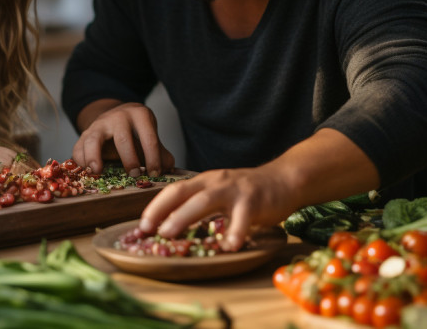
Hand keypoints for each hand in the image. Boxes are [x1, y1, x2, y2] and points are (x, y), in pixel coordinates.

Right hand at [72, 101, 174, 176]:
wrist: (115, 118)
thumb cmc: (136, 133)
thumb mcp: (150, 137)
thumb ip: (160, 153)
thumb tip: (168, 168)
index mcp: (139, 115)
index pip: (149, 137)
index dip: (153, 158)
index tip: (155, 174)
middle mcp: (118, 117)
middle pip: (122, 138)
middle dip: (129, 158)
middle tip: (134, 175)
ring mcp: (99, 125)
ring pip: (94, 139)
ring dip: (94, 156)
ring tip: (98, 172)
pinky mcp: (85, 134)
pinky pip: (78, 147)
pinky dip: (80, 161)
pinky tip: (87, 173)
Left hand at [137, 167, 291, 251]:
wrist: (284, 180)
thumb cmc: (248, 193)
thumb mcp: (220, 193)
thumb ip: (201, 206)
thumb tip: (173, 229)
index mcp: (204, 181)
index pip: (174, 190)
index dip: (156, 206)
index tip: (142, 225)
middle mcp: (215, 182)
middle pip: (184, 194)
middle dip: (163, 212)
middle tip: (149, 230)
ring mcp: (234, 190)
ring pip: (205, 201)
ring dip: (184, 216)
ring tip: (170, 234)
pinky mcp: (254, 201)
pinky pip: (242, 218)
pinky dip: (234, 232)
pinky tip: (228, 246)